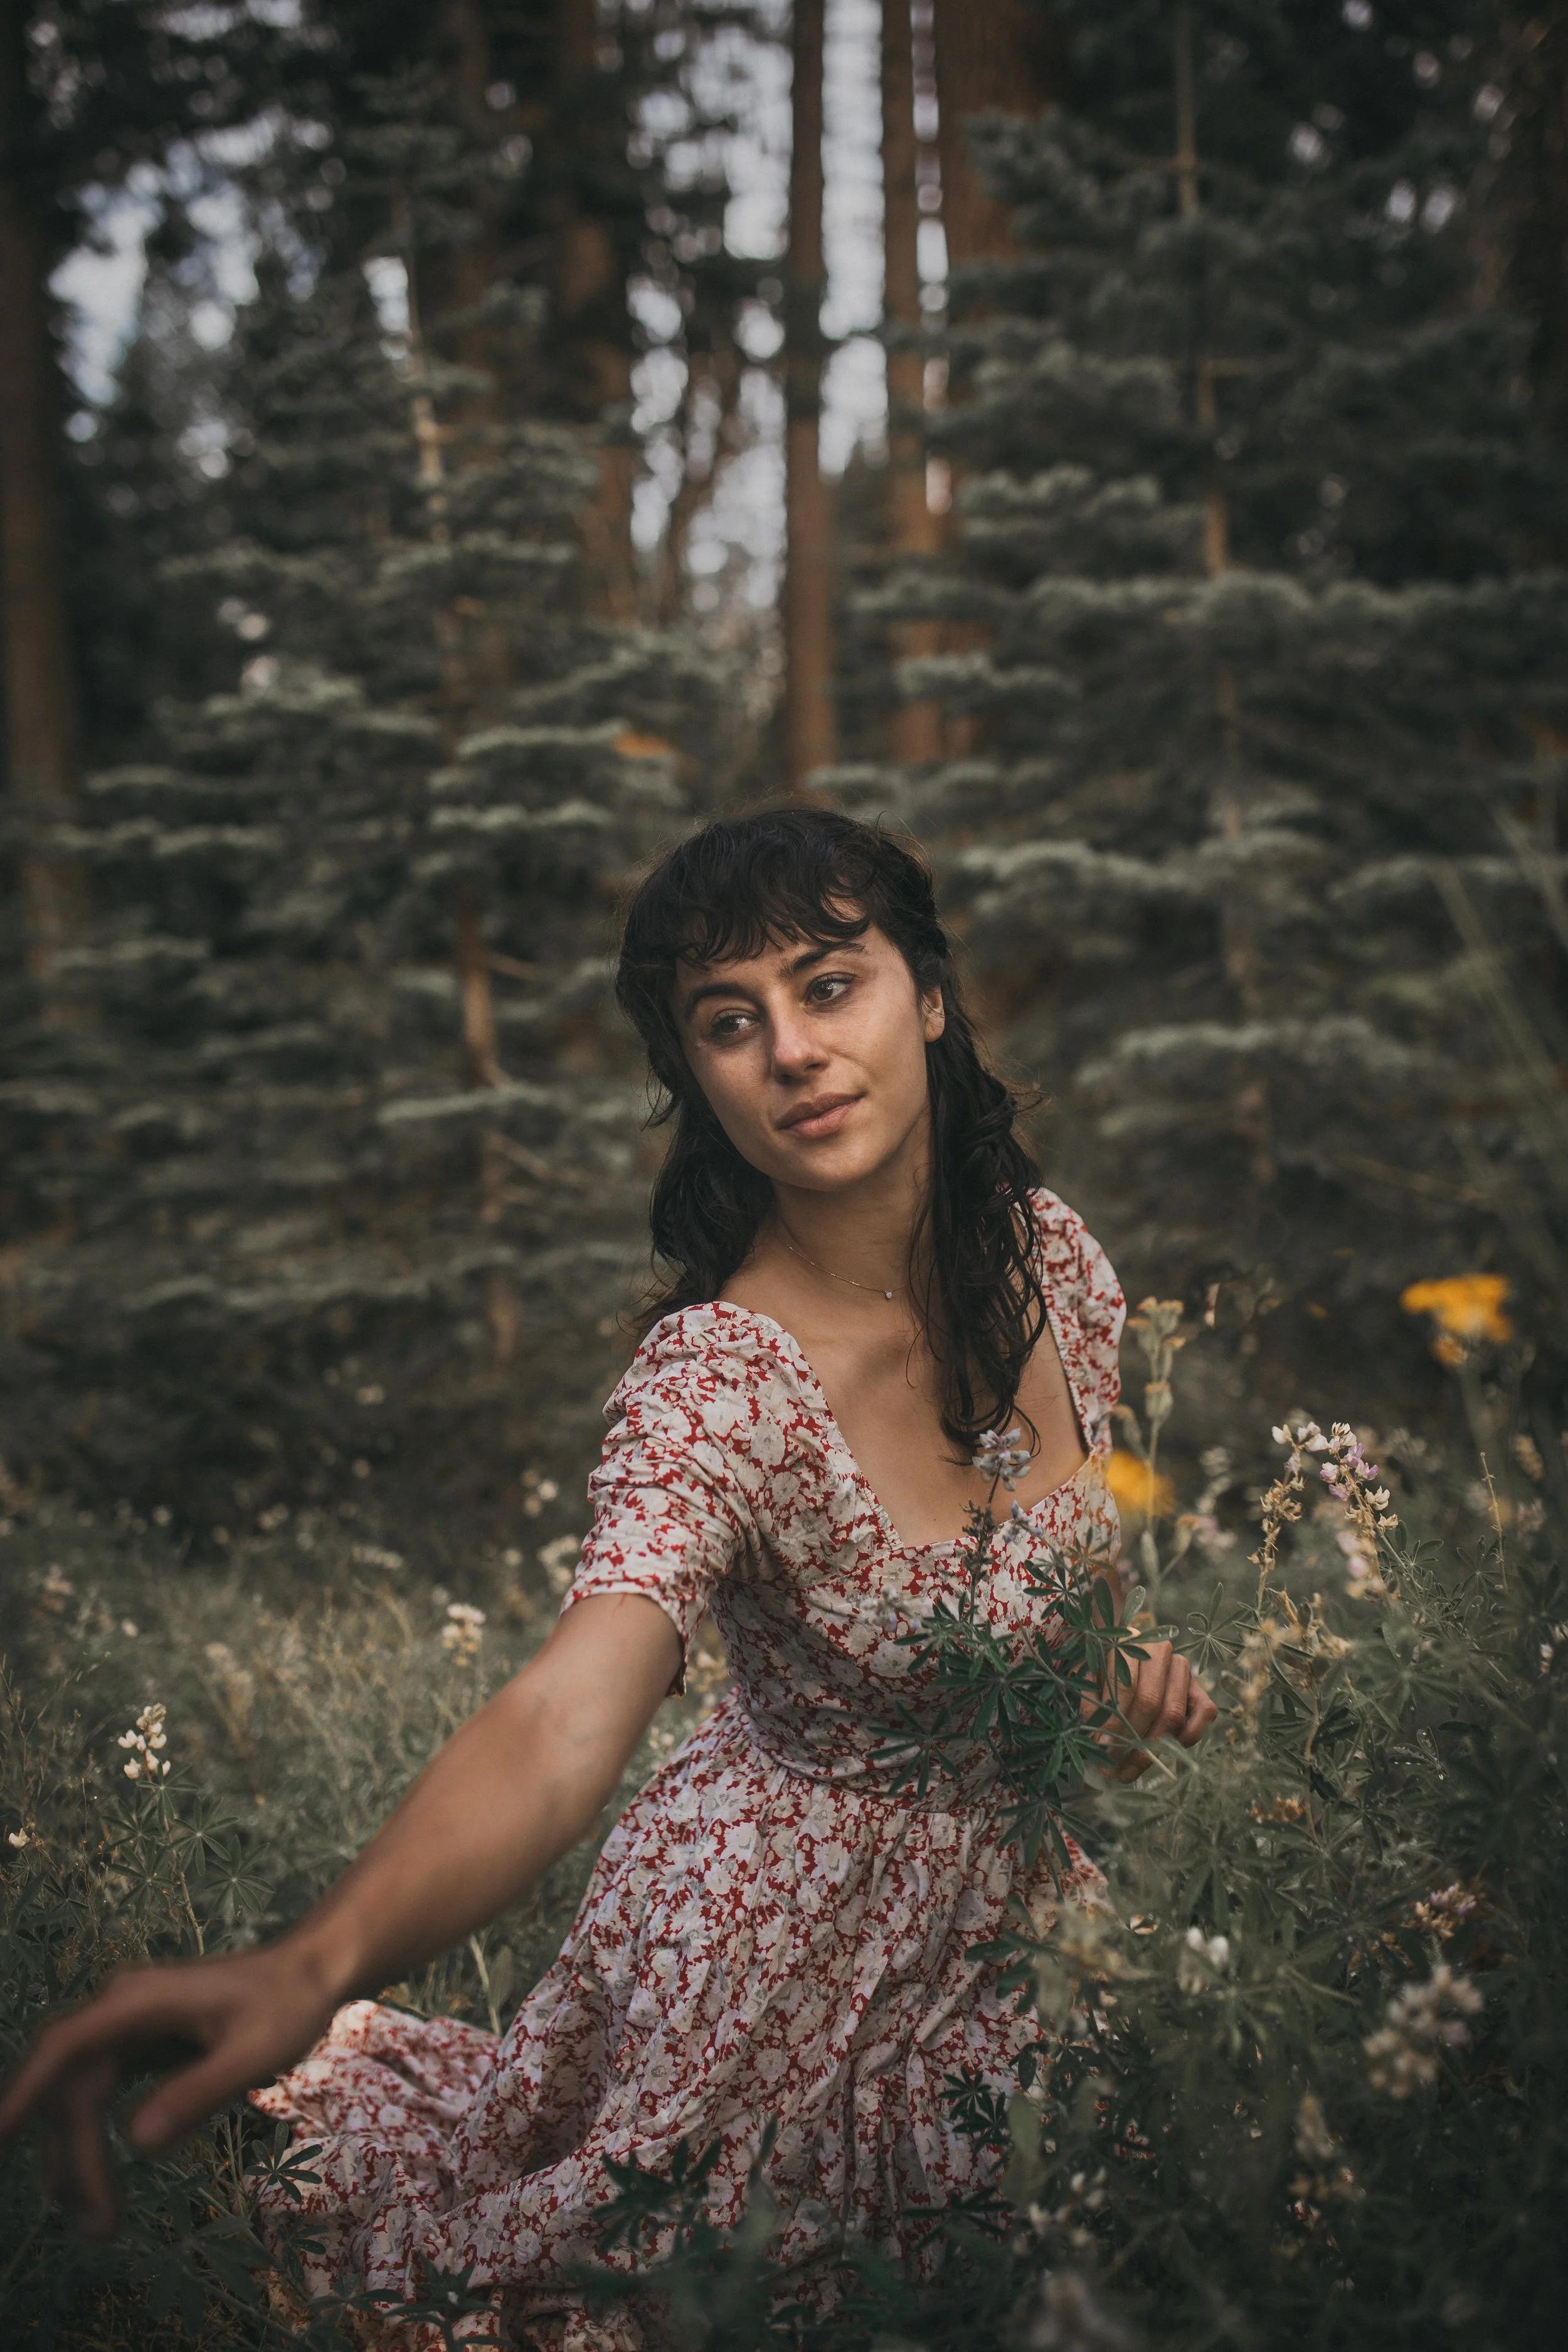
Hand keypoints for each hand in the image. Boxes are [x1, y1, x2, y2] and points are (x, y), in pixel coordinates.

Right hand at [0, 1942, 340, 2237]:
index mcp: (138, 2001)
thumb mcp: (253, 2053)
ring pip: (79, 2094)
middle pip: (71, 2085)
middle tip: (95, 2225)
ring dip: (78, 2156)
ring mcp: (125, 2025)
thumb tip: (136, 2143)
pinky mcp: (136, 2043)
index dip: (24, 2093)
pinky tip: (88, 2183)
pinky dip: (90, 2137)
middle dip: (70, 2156)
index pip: (65, 2048)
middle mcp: (120, 2008)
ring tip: (96, 2225)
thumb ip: (197, 2094)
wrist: (310, 1972)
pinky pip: (96, 2093)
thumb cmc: (287, 2005)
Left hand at [1099, 1636, 1217, 1782]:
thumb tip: (1097, 1740)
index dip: (1114, 1721)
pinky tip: (1167, 1751)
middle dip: (1131, 1741)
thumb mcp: (1087, 1678)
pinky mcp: (1198, 1685)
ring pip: (1173, 1712)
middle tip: (1114, 1768)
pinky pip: (1205, 1712)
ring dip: (1153, 1748)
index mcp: (1128, 1643)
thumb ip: (1090, 1702)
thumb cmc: (1101, 1669)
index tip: (1102, 1748)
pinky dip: (1190, 1735)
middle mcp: (1158, 1651)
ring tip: (1131, 1770)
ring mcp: (1182, 1668)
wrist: (1127, 1654)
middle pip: (1150, 1702)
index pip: (1125, 1687)